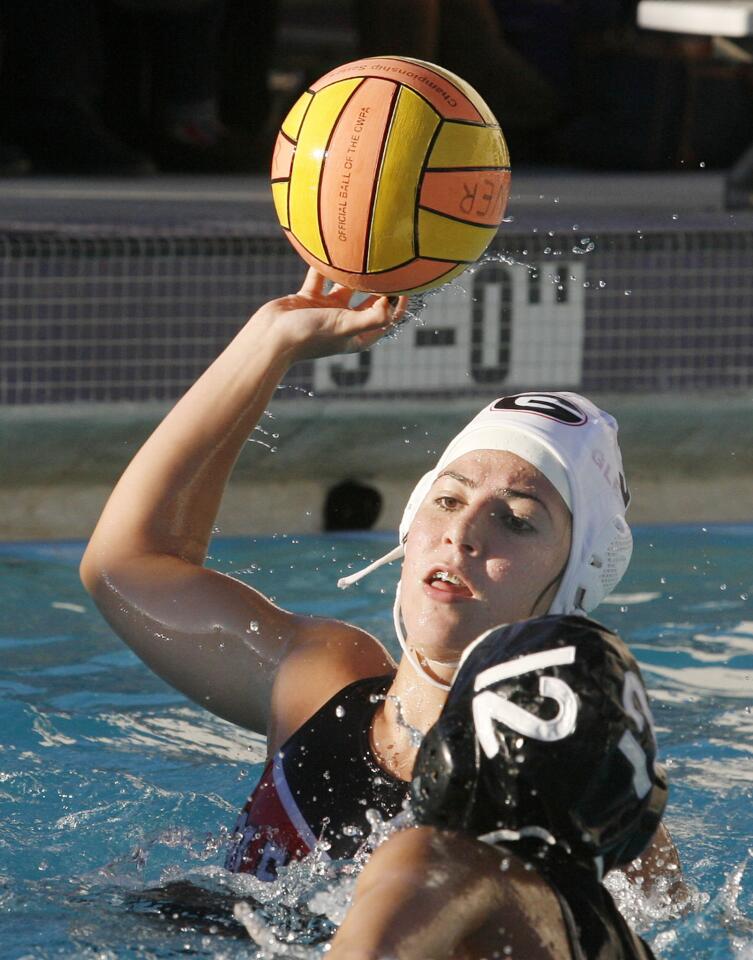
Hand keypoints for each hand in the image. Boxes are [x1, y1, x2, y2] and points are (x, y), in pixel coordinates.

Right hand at [257, 268, 407, 363]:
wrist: (271, 337)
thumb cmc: (309, 336)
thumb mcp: (345, 326)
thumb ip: (371, 318)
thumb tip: (392, 305)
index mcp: (357, 335)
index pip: (386, 320)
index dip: (399, 305)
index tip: (407, 285)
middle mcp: (344, 322)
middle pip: (369, 302)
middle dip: (380, 286)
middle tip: (390, 262)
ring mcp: (326, 311)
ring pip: (344, 287)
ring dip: (353, 273)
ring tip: (364, 253)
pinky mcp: (308, 299)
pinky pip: (320, 278)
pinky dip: (323, 266)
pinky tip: (331, 249)